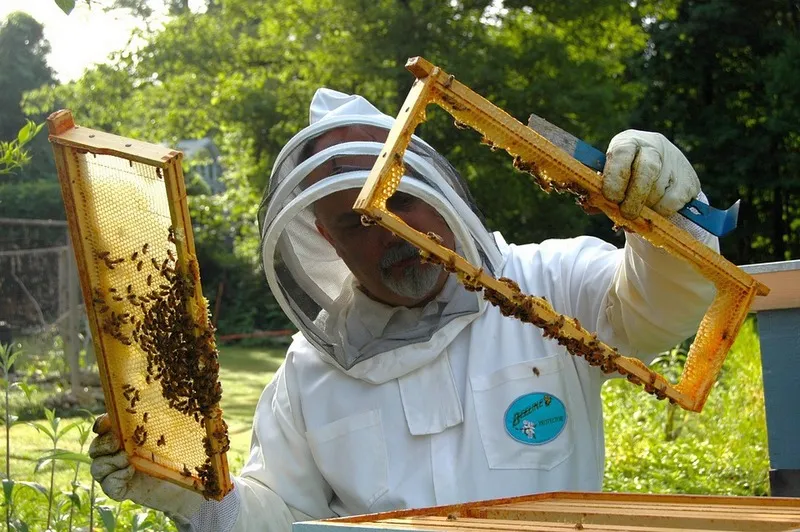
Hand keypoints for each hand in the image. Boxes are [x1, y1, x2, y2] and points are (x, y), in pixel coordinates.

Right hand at [89, 414, 204, 518]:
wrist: (193, 487)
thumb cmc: (188, 456)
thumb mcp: (184, 433)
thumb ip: (182, 416)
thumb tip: (202, 393)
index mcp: (130, 435)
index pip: (105, 426)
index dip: (102, 423)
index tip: (107, 422)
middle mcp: (120, 453)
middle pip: (95, 447)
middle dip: (103, 444)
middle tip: (119, 444)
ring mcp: (119, 473)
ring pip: (97, 467)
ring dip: (109, 461)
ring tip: (128, 460)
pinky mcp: (122, 490)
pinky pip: (107, 485)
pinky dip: (115, 479)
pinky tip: (131, 473)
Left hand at [602, 130, 700, 219]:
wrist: (661, 169)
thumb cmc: (626, 176)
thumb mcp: (610, 177)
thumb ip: (599, 191)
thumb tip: (589, 206)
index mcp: (628, 142)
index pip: (622, 153)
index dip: (615, 177)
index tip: (610, 197)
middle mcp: (653, 146)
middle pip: (646, 171)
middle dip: (634, 197)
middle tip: (626, 214)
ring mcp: (675, 161)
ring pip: (659, 191)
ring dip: (646, 207)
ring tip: (638, 210)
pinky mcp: (690, 180)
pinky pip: (673, 202)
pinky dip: (661, 212)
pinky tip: (655, 209)